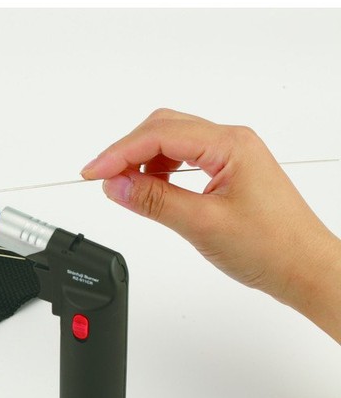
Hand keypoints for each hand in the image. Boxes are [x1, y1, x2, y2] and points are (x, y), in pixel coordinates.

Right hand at [80, 108, 340, 342]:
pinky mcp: (228, 172)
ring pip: (171, 142)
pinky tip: (149, 188)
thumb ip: (154, 201)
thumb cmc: (272, 247)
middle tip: (100, 177)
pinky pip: (184, 159)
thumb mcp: (202, 224)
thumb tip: (116, 184)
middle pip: (162, 128)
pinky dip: (158, 170)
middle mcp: (231, 142)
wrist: (305, 269)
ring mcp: (230, 155)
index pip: (159, 136)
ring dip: (141, 159)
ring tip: (122, 186)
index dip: (119, 153)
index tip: (92, 174)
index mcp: (229, 144)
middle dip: (126, 150)